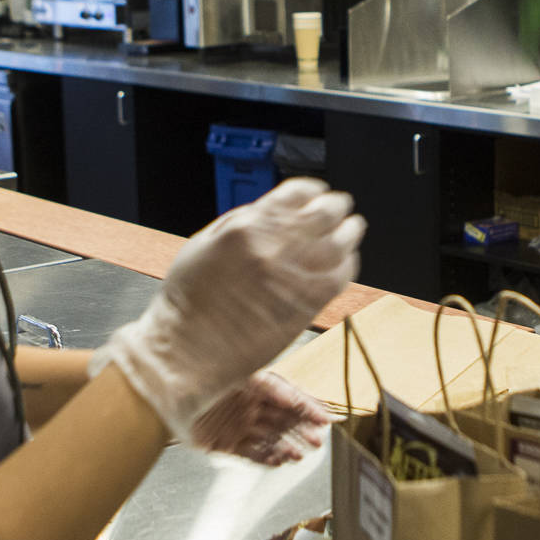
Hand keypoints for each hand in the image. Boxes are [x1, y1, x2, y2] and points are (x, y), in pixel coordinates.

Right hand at [96, 179, 364, 442]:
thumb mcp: (205, 243)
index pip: (296, 193)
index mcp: (246, 226)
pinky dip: (348, 264)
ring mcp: (293, 276)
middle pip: (324, 213)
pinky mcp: (306, 305)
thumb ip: (242, 223)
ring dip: (350, 232)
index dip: (313, 191)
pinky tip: (345, 261)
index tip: (318, 193)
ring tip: (353, 229)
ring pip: (340, 243)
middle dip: (337, 206)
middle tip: (342, 207)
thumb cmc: (188, 300)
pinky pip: (340, 276)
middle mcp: (273, 246)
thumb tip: (274, 211)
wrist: (186, 348)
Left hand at [190, 371, 335, 465]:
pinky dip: (265, 458)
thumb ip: (272, 386)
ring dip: (286, 447)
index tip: (326, 418)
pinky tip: (279, 460)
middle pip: (283, 420)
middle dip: (302, 431)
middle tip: (317, 440)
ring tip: (299, 454)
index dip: (309, 408)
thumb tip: (296, 397)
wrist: (164, 384)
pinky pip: (249, 453)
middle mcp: (247, 405)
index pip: (290, 397)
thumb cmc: (202, 369)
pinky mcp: (223, 443)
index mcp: (255, 384)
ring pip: (269, 438)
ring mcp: (236, 425)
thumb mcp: (245, 374)